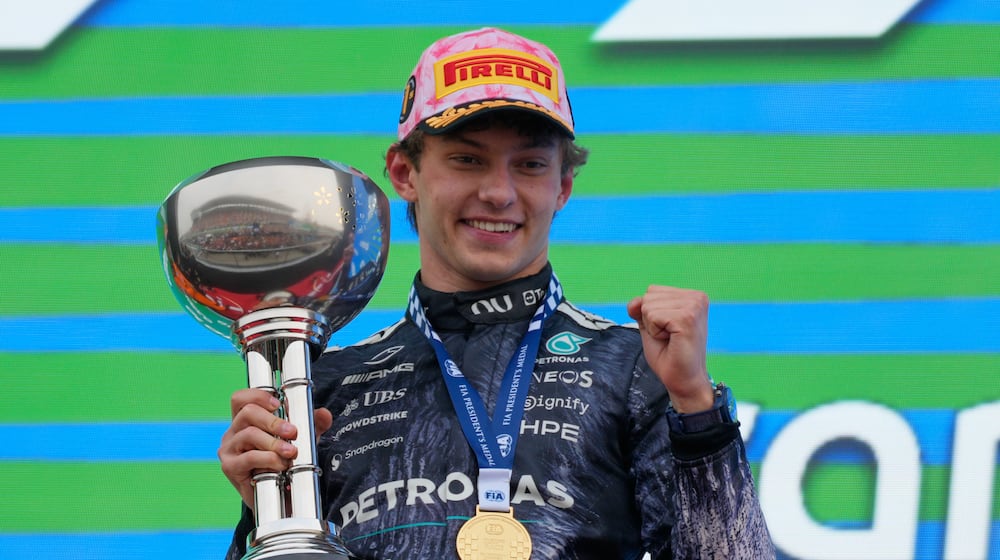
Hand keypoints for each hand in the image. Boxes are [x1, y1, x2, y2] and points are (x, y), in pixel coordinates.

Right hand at [218, 388, 333, 507]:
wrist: (278, 497)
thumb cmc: (284, 461)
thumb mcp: (301, 439)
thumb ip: (313, 424)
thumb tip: (324, 414)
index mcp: (245, 421)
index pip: (241, 399)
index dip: (258, 396)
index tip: (279, 404)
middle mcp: (233, 432)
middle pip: (247, 413)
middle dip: (273, 420)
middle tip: (293, 432)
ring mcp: (229, 449)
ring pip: (249, 434)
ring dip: (274, 442)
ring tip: (291, 452)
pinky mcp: (230, 467)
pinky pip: (249, 457)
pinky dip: (268, 459)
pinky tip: (281, 465)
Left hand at [626, 285, 713, 412]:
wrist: (683, 380)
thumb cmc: (669, 355)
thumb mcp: (650, 325)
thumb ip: (641, 309)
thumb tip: (634, 301)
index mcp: (692, 296)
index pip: (652, 291)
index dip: (651, 314)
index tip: (668, 331)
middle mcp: (697, 297)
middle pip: (649, 296)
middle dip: (650, 320)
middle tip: (669, 337)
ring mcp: (694, 306)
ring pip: (648, 306)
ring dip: (653, 327)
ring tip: (671, 339)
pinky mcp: (687, 318)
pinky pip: (652, 316)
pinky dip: (655, 332)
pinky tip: (671, 341)